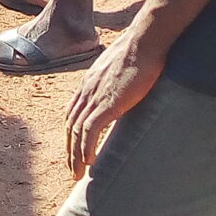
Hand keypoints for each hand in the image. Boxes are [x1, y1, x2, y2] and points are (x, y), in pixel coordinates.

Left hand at [66, 24, 166, 174]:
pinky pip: (89, 130)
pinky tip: (89, 161)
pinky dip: (87, 147)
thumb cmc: (142, 50)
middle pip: (70, 125)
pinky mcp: (107, 103)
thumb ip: (120, 81)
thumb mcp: (124, 67)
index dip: (73, 132)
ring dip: (76, 155)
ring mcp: (95, 97)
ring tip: (79, 173)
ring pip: (76, 131)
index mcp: (90, 83)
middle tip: (73, 169)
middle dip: (70, 149)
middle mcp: (87, 91)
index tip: (76, 148)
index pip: (73, 112)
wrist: (145, 42)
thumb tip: (128, 89)